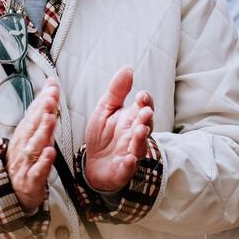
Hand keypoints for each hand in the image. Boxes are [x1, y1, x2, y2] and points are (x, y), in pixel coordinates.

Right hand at [7, 79, 60, 212]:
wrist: (11, 193)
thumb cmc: (25, 161)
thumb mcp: (32, 136)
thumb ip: (42, 113)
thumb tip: (50, 87)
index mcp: (24, 135)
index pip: (33, 114)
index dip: (42, 100)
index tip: (51, 87)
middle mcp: (23, 146)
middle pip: (32, 126)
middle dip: (42, 111)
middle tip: (51, 97)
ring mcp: (26, 163)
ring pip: (34, 146)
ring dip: (42, 131)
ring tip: (50, 118)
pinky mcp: (31, 180)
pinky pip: (37, 170)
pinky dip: (43, 161)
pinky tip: (50, 152)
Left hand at [82, 66, 154, 192]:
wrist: (92, 164)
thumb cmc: (102, 135)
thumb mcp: (105, 109)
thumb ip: (116, 91)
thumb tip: (128, 68)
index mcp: (132, 119)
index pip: (144, 107)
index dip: (145, 102)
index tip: (141, 96)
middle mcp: (135, 136)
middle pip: (146, 126)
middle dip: (146, 119)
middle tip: (145, 112)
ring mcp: (130, 153)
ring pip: (140, 147)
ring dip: (141, 139)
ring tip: (139, 131)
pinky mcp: (123, 170)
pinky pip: (129, 169)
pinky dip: (130, 165)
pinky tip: (128, 160)